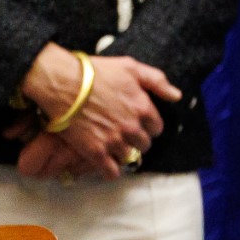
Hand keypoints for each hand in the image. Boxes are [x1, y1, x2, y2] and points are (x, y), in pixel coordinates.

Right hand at [14, 44, 177, 180]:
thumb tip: (176, 96)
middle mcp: (132, 127)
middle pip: (144, 144)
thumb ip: (157, 81)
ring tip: (114, 148)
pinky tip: (107, 165)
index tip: (139, 124)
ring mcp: (114, 141)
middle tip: (125, 135)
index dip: (148, 126)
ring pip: (129, 157)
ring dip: (124, 154)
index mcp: (144, 108)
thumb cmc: (96, 73)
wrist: (62, 83)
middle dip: (137, 140)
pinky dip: (111, 171)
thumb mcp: (131, 67)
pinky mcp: (95, 152)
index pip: (157, 128)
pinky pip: (111, 172)